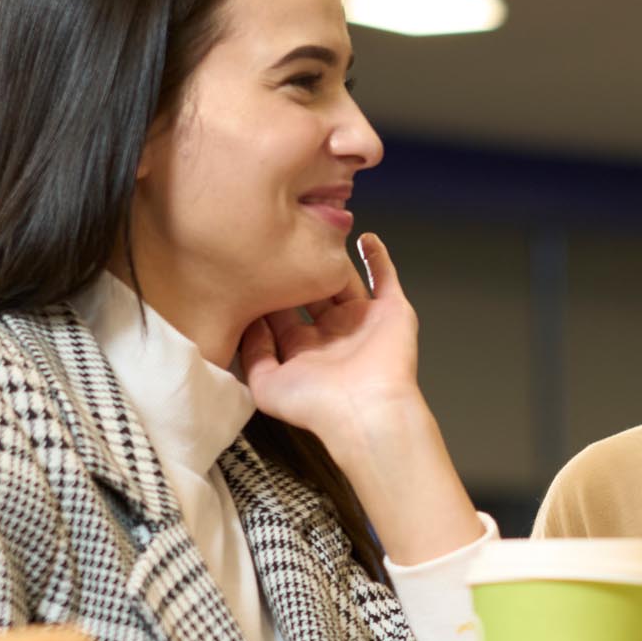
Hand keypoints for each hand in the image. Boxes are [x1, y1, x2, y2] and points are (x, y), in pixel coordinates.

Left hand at [240, 233, 426, 452]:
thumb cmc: (318, 405)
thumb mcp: (265, 385)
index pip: (281, 311)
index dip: (268, 290)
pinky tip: (365, 238)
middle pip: (311, 291)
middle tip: (279, 241)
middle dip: (297, 270)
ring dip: (332, 260)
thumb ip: (252, 354)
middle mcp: (332, 333)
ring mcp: (363, 321)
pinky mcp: (391, 312)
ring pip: (345, 281)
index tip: (250, 266)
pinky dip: (378, 257)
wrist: (365, 410)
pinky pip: (385, 277)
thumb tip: (250, 320)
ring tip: (318, 231)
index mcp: (304, 349)